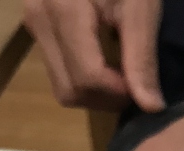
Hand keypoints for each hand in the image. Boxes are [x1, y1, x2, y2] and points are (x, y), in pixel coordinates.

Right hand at [24, 0, 163, 111]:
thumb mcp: (140, 5)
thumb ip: (142, 56)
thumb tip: (151, 107)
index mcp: (63, 11)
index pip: (87, 78)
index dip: (118, 93)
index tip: (142, 86)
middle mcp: (40, 20)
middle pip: (69, 90)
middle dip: (105, 99)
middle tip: (134, 84)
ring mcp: (33, 24)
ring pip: (61, 85)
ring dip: (94, 92)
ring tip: (122, 73)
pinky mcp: (36, 26)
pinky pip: (58, 69)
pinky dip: (84, 76)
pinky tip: (106, 60)